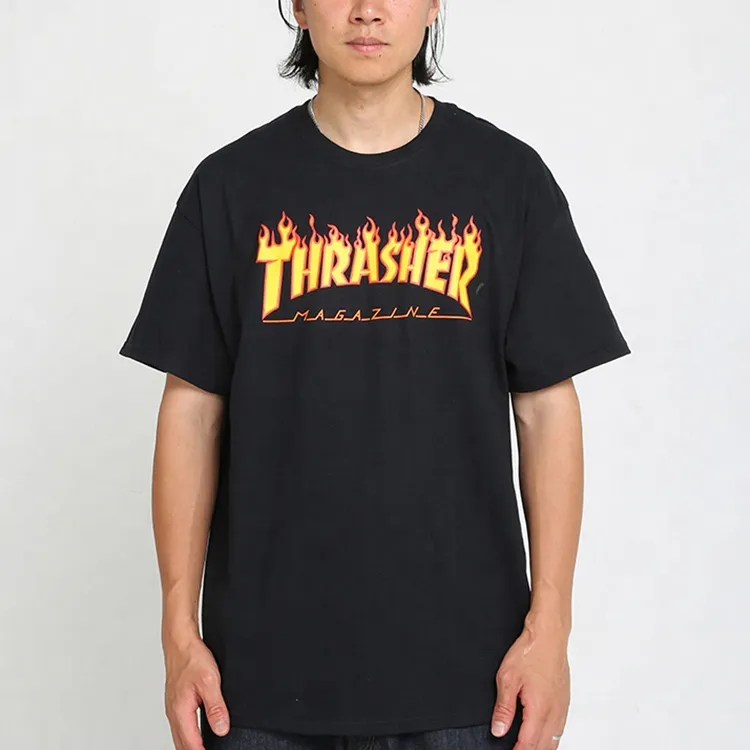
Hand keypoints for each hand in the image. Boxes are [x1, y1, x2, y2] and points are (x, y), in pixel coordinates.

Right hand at [164, 634, 230, 749]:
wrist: (180, 643)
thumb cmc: (192, 658)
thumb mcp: (210, 681)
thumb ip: (216, 707)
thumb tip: (221, 729)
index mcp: (180, 711)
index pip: (191, 744)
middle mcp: (174, 713)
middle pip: (182, 744)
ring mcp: (173, 708)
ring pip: (180, 737)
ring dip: (190, 746)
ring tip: (203, 749)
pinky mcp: (175, 703)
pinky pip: (180, 727)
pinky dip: (188, 736)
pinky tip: (195, 736)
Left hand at [490, 621, 569, 749]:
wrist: (549, 635)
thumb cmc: (530, 651)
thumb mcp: (507, 678)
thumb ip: (503, 707)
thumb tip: (499, 730)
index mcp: (540, 709)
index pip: (528, 744)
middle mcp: (555, 712)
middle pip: (544, 746)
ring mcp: (562, 707)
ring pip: (555, 740)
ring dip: (542, 747)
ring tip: (527, 746)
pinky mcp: (565, 701)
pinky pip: (560, 728)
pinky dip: (551, 737)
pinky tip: (543, 736)